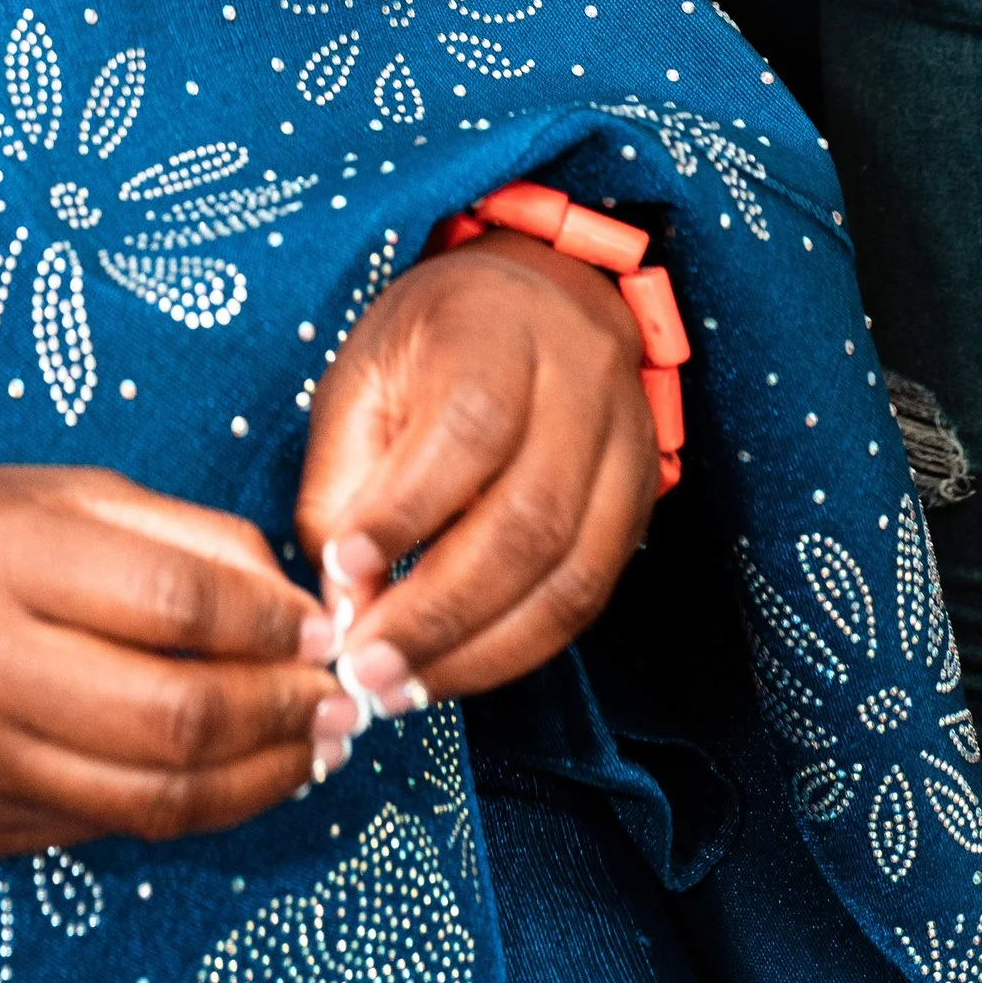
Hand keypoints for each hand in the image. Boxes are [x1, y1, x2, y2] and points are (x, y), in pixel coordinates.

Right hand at [0, 464, 335, 855]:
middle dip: (283, 710)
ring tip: (312, 745)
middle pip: (173, 712)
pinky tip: (238, 773)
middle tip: (340, 698)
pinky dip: (197, 807)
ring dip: (260, 776)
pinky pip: (113, 829)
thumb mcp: (48, 492)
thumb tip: (292, 602)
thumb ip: (175, 534)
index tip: (322, 624)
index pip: (173, 597)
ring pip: (155, 795)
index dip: (270, 619)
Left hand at [293, 235, 657, 749]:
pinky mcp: (639, 503)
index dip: (406, 513)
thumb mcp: (363, 375)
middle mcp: (580, 388)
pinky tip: (460, 666)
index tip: (344, 575)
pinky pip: (592, 597)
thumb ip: (343, 481)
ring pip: (570, 577)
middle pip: (527, 521)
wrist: (539, 296)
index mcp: (497, 332)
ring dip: (482, 651)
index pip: (466, 432)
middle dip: (440, 613)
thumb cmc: (434, 340)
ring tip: (407, 686)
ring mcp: (626, 450)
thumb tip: (342, 595)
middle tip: (369, 669)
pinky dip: (521, 646)